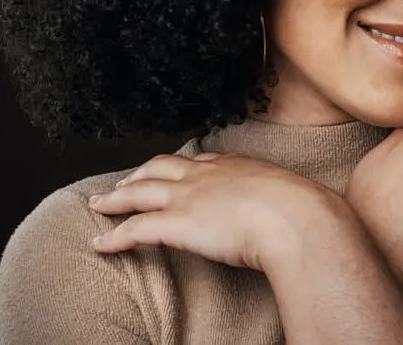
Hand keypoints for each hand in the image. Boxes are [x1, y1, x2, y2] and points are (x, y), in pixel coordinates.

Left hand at [88, 151, 336, 272]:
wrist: (295, 218)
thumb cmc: (303, 210)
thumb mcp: (293, 195)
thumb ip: (283, 200)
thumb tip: (298, 213)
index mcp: (234, 165)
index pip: (197, 160)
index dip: (178, 166)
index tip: (170, 170)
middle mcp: (205, 175)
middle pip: (160, 168)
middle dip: (138, 174)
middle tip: (123, 183)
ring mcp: (188, 197)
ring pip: (139, 192)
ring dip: (115, 198)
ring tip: (99, 204)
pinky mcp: (175, 224)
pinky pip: (135, 229)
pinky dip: (114, 236)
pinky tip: (101, 243)